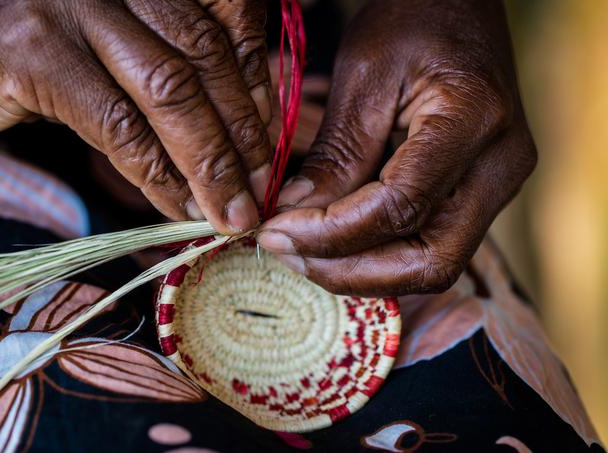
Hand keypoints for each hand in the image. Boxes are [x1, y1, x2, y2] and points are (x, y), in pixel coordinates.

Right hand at [0, 0, 270, 234]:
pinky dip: (156, 176)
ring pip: (170, 92)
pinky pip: (118, 126)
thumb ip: (169, 74)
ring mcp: (76, 7)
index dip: (257, 88)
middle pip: (206, 59)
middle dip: (243, 135)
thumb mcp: (115, 51)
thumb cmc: (37, 53)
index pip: (228, 23)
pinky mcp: (35, 52)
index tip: (269, 145)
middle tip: (260, 190)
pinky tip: (177, 208)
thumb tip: (237, 133)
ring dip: (210, 163)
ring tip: (230, 211)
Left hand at [257, 0, 536, 296]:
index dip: (331, 233)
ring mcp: (497, 185)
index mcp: (474, 120)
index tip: (275, 231)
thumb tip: (294, 216)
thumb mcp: (363, 74)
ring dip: (361, 272)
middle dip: (349, 272)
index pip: (400, 208)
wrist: (459, 4)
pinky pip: (430, 247)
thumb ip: (336, 153)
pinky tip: (334, 245)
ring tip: (302, 254)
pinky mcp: (480, 194)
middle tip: (287, 254)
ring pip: (432, 266)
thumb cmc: (412, 19)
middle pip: (429, 262)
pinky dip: (378, 256)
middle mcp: (500, 166)